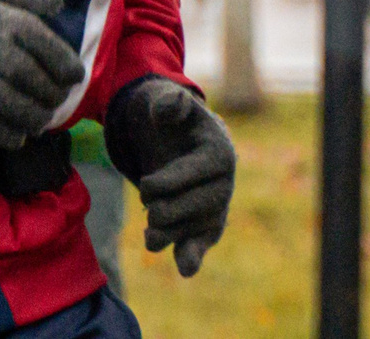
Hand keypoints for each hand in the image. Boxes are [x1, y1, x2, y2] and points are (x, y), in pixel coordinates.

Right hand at [0, 0, 81, 148]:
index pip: (42, 42)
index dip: (66, 63)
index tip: (76, 76)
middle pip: (25, 75)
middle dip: (50, 95)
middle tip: (57, 103)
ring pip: (4, 102)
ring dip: (30, 118)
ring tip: (39, 121)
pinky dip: (2, 134)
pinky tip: (15, 135)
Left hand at [103, 77, 235, 276]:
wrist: (171, 137)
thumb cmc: (169, 118)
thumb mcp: (165, 101)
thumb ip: (168, 101)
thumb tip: (172, 105)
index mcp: (220, 152)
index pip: (197, 174)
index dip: (169, 182)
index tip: (145, 183)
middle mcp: (223, 184)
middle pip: (195, 207)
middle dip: (163, 206)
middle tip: (145, 195)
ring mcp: (215, 207)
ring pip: (194, 230)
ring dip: (167, 232)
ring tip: (150, 230)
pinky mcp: (203, 226)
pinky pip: (200, 245)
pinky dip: (192, 257)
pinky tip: (184, 269)